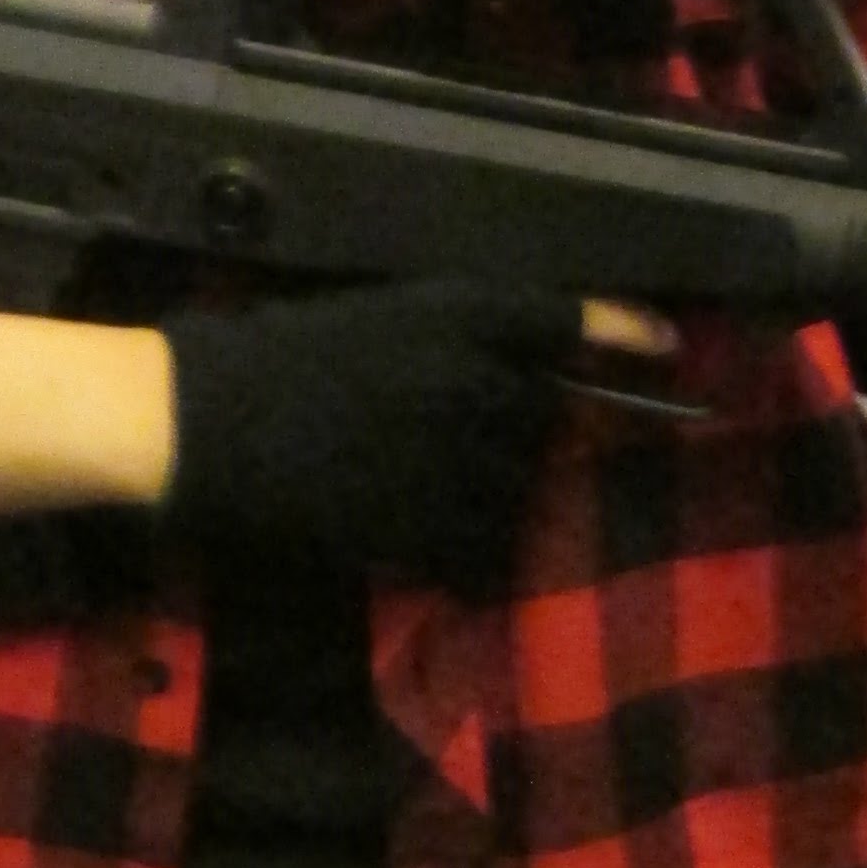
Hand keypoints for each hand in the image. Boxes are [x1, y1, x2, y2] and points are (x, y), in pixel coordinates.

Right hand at [164, 276, 589, 592]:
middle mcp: (471, 376)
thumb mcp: (370, 319)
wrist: (199, 424)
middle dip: (517, 430)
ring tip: (430, 496)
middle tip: (455, 444)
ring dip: (492, 493)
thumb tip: (513, 374)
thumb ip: (448, 341)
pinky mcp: (426, 519)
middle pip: (543, 412)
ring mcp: (454, 451)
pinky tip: (434, 554)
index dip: (621, 331)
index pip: (562, 318)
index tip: (667, 347)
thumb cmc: (265, 357)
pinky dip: (469, 554)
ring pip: (516, 483)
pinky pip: (481, 545)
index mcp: (453, 313)